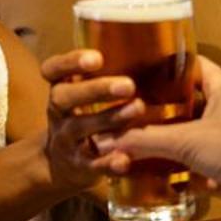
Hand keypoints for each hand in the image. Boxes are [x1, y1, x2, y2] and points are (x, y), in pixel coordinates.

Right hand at [40, 47, 143, 191]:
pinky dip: (107, 162)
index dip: (70, 62)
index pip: (53, 69)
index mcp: (62, 87)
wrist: (63, 164)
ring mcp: (66, 140)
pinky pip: (91, 164)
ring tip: (137, 110)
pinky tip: (125, 159)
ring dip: (108, 119)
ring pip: (79, 128)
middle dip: (95, 89)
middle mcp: (58, 111)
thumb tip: (168, 54)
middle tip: (128, 85)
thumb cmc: (88, 115)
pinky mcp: (79, 166)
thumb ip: (112, 75)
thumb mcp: (88, 93)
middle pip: (64, 96)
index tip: (97, 58)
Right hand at [95, 59, 220, 220]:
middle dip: (156, 104)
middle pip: (184, 99)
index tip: (134, 65)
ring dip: (163, 135)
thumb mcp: (187, 140)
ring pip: (188, 130)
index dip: (164, 63)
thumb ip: (146, 139)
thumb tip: (107, 140)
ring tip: (128, 131)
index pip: (190, 64)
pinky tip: (146, 164)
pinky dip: (174, 162)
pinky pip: (192, 158)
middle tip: (123, 102)